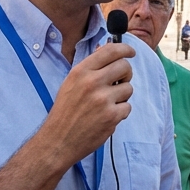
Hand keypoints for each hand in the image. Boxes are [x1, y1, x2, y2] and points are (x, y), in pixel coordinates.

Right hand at [37, 42, 134, 170]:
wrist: (58, 140)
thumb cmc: (65, 111)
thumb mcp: (71, 83)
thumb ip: (90, 68)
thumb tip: (106, 50)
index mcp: (81, 71)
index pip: (110, 51)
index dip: (125, 49)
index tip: (131, 52)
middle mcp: (92, 82)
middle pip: (125, 66)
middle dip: (126, 74)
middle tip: (120, 82)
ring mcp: (103, 99)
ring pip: (129, 88)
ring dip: (122, 96)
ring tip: (107, 104)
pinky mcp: (112, 116)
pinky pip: (127, 107)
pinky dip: (120, 112)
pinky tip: (106, 117)